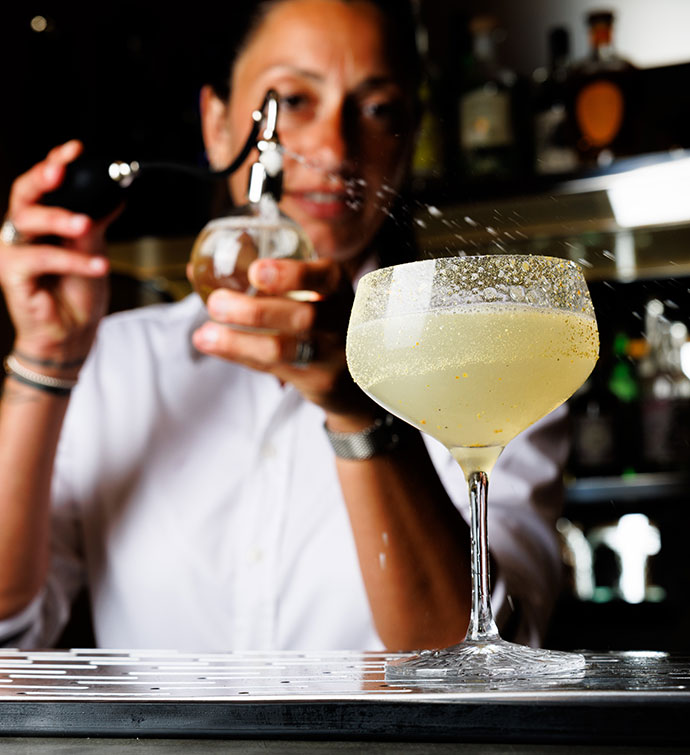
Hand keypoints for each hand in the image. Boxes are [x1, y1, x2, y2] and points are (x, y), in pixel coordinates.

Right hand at [0, 141, 113, 368]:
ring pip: (29, 221)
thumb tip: (114, 196)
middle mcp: (21, 231)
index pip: (42, 184)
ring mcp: (13, 252)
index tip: (75, 150)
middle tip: (62, 172)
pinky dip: (72, 261)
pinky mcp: (12, 275)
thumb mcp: (94, 252)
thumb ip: (96, 224)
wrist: (74, 332)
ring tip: (85, 224)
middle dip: (43, 177)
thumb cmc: (78, 293)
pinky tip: (98, 265)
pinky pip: (41, 258)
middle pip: (24, 194)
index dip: (54, 163)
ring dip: (59, 219)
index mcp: (40, 221)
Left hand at [191, 256, 370, 415]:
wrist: (356, 375)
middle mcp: (340, 321)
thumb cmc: (321, 322)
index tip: (256, 271)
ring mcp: (331, 355)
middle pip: (303, 317)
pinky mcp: (318, 381)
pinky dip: (240, 355)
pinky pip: (273, 368)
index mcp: (336, 288)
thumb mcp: (309, 295)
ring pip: (285, 349)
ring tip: (206, 333)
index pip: (323, 278)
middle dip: (256, 311)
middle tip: (216, 303)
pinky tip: (212, 345)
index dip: (291, 275)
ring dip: (240, 341)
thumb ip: (262, 283)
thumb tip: (194, 272)